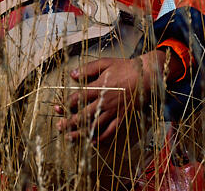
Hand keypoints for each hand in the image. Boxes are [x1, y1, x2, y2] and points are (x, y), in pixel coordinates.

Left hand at [55, 51, 169, 142]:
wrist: (145, 75)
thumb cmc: (125, 67)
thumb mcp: (105, 63)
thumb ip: (88, 69)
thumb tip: (72, 74)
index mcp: (99, 87)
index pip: (79, 98)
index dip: (68, 103)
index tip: (60, 106)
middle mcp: (104, 101)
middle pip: (83, 114)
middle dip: (70, 121)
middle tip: (60, 126)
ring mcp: (113, 111)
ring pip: (94, 125)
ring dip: (81, 132)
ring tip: (70, 138)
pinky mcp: (122, 117)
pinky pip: (110, 131)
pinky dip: (101, 138)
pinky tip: (92, 142)